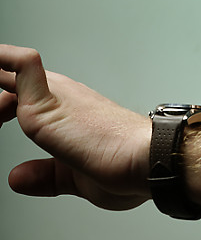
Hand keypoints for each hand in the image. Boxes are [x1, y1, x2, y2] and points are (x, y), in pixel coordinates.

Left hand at [0, 45, 150, 210]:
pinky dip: (3, 61)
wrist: (147, 159)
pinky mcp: (47, 107)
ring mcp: (55, 97)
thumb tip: (18, 177)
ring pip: (9, 73)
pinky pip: (21, 70)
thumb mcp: (73, 177)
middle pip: (13, 79)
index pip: (26, 93)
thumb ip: (45, 175)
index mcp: (69, 109)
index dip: (2, 103)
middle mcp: (63, 95)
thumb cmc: (126, 165)